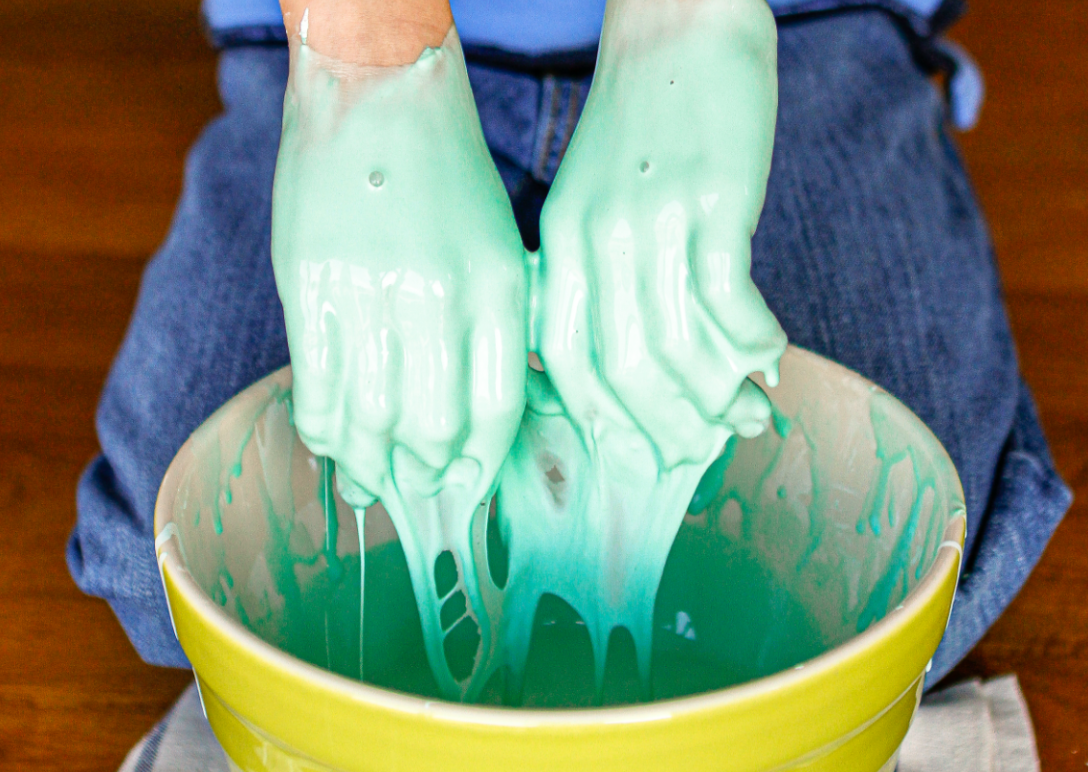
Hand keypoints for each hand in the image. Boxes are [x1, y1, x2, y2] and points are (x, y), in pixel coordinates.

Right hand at [271, 30, 527, 510]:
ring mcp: (368, 291)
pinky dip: (323, 429)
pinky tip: (331, 439)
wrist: (379, 92)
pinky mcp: (307, 284)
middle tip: (414, 488)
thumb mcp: (501, 248)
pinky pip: (315, 388)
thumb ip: (496, 331)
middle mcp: (439, 297)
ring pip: (369, 420)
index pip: (496, 412)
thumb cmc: (448, 175)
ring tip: (368, 479)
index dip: (478, 464)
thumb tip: (480, 421)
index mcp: (500, 289)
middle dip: (424, 477)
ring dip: (368, 464)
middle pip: (432, 432)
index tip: (465, 484)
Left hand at [534, 0, 786, 468]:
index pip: (567, 360)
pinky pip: (730, 301)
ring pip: (679, 346)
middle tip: (707, 452)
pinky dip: (754, 341)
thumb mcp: (594, 201)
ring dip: (718, 395)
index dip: (606, 419)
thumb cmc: (642, 123)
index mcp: (558, 245)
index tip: (641, 451)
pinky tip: (772, 353)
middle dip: (667, 427)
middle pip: (623, 369)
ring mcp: (653, 221)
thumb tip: (659, 364)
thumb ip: (608, 278)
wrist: (678, 26)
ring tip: (750, 413)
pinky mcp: (713, 199)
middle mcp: (596, 240)